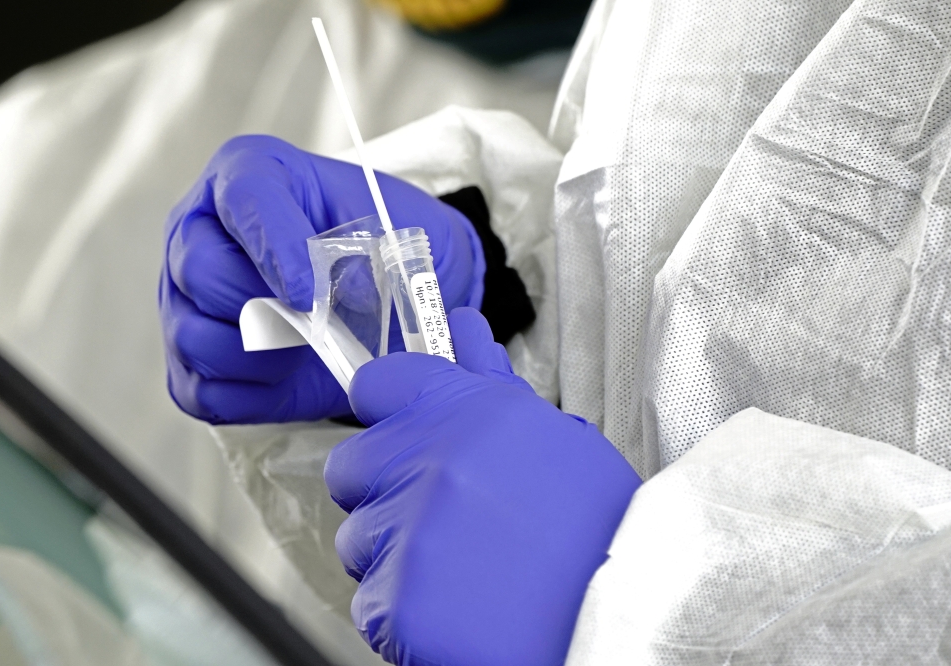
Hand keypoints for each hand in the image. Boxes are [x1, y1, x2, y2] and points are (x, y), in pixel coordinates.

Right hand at [160, 135, 483, 423]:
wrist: (390, 305)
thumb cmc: (389, 255)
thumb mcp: (407, 234)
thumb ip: (384, 252)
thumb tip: (354, 293)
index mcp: (253, 175)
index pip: (247, 198)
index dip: (277, 248)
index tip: (311, 294)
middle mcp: (201, 229)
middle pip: (200, 270)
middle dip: (266, 309)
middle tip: (317, 324)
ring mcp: (184, 296)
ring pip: (192, 335)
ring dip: (260, 358)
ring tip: (307, 349)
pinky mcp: (187, 361)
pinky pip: (199, 390)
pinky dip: (250, 395)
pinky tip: (287, 376)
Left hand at [325, 308, 641, 665]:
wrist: (623, 619)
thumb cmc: (596, 532)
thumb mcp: (558, 440)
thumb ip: (493, 386)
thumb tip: (463, 330)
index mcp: (469, 412)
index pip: (378, 384)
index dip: (387, 412)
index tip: (401, 433)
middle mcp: (431, 461)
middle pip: (350, 467)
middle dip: (384, 493)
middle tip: (443, 520)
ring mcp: (408, 531)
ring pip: (356, 538)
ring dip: (395, 555)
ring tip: (463, 570)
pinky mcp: (395, 601)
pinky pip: (368, 600)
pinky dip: (402, 610)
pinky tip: (458, 607)